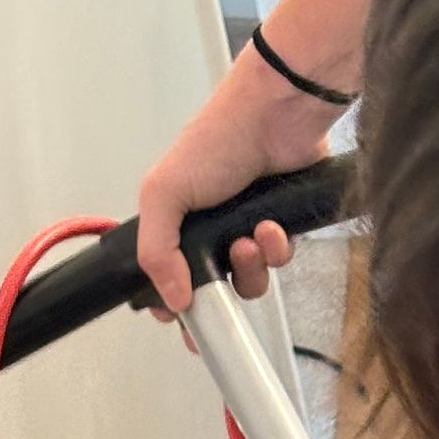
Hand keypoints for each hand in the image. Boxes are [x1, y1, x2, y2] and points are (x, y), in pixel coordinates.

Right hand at [138, 78, 326, 312]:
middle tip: (220, 289)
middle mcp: (210, 230)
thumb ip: (157, 250)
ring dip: (250, 269)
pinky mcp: (281, 229)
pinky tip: (270, 228)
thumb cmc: (215, 141)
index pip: (169, 277)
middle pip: (214, 290)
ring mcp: (246, 230)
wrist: (274, 119)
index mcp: (176, 222)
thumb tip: (172, 300)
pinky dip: (276, 250)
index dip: (177, 304)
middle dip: (219, 295)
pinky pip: (279, 261)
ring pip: (250, 280)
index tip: (184, 319)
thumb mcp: (164, 193)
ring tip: (248, 242)